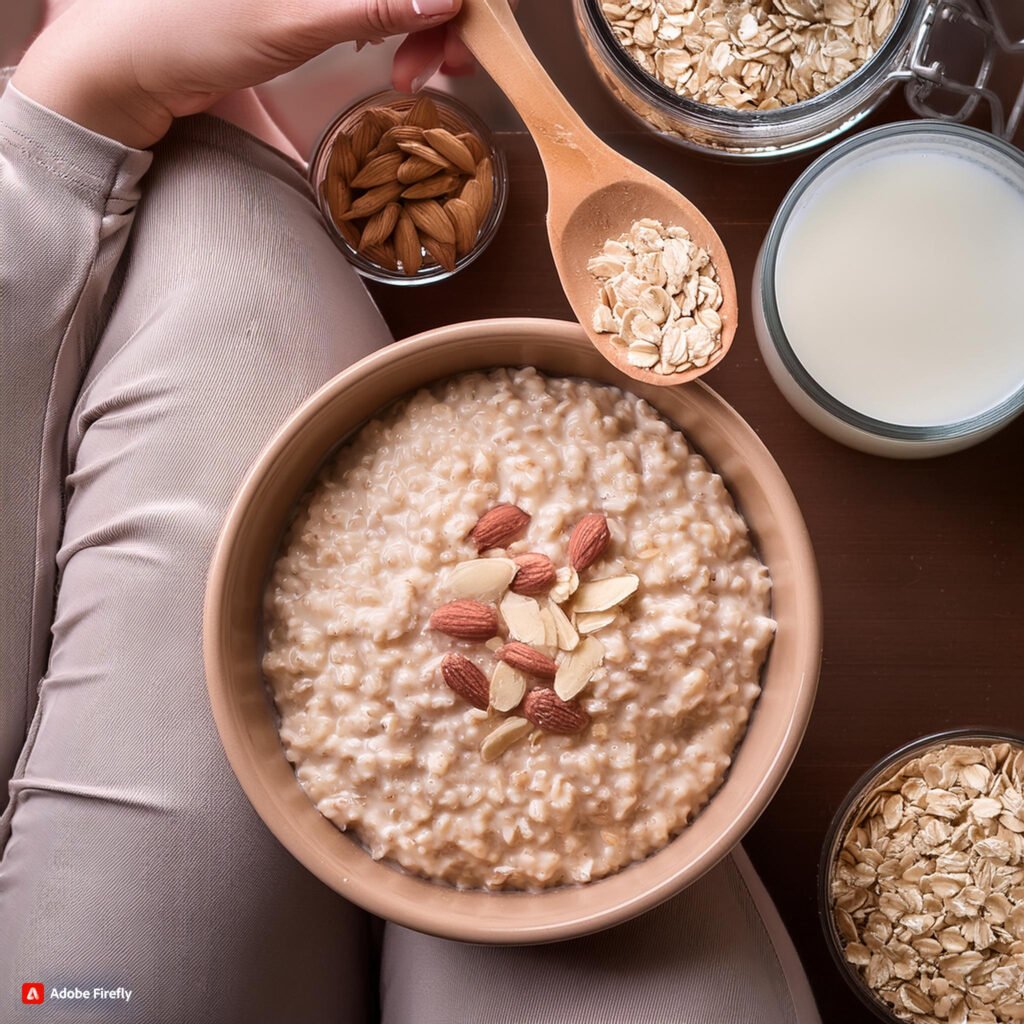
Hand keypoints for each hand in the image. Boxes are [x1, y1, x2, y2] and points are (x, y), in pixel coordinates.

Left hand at [13, 0, 475, 148]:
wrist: (130, 66)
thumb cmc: (192, 33)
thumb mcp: (292, 24)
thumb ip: (370, 4)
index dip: (441, 0)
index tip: (460, 32)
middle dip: (433, 14)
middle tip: (445, 67)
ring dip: (416, 26)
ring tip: (413, 72)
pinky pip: (364, 1)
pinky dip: (388, 25)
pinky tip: (391, 52)